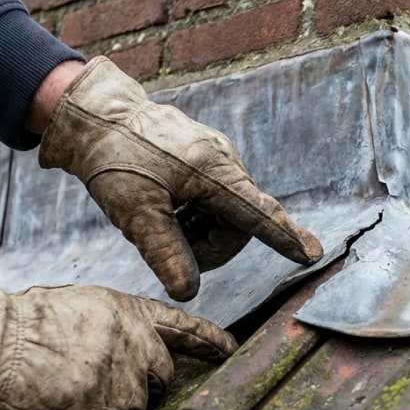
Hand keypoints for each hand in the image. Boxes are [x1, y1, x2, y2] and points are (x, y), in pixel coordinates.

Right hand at [0, 275, 237, 409]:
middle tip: (102, 382)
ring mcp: (125, 387)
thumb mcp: (83, 304)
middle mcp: (140, 349)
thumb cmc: (27, 321)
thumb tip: (124, 349)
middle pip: (162, 379)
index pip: (184, 328)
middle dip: (142, 385)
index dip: (209, 341)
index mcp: (133, 314)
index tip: (229, 350)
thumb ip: (114, 325)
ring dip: (109, 409)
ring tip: (70, 391)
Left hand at [37, 57, 322, 300]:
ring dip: (197, 231)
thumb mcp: (134, 212)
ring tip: (159, 223)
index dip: (284, 238)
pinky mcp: (203, 158)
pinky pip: (212, 199)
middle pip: (237, 224)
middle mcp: (223, 161)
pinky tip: (164, 208)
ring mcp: (215, 157)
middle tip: (168, 250)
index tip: (313, 254)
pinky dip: (192, 215)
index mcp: (213, 172)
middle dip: (208, 247)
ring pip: (224, 214)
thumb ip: (165, 253)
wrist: (96, 117)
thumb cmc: (115, 160)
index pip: (257, 213)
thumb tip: (188, 291)